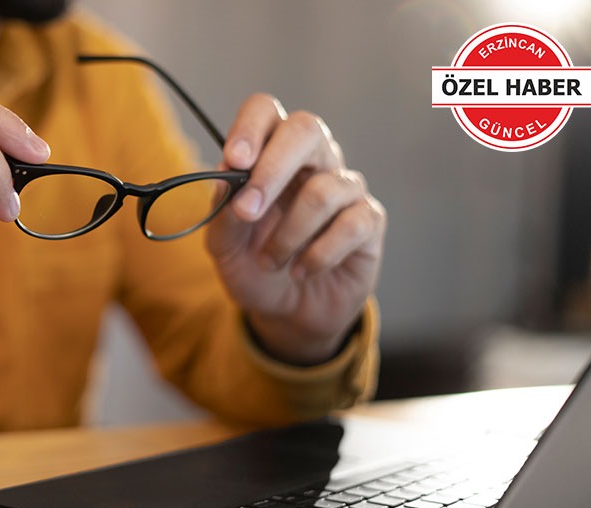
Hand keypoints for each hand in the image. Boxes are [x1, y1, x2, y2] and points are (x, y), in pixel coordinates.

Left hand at [206, 94, 385, 364]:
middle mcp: (312, 160)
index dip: (250, 127)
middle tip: (248, 211)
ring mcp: (344, 187)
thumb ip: (222, 213)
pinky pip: (349, 226)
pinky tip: (301, 271)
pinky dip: (317, 255)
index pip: (265, 111)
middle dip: (273, 169)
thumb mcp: (224, 248)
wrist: (286, 312)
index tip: (234, 161)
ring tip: (270, 262)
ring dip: (287, 235)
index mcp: (270, 153)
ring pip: (322, 190)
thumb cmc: (254, 268)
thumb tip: (225, 177)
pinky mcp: (369, 219)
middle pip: (306, 128)